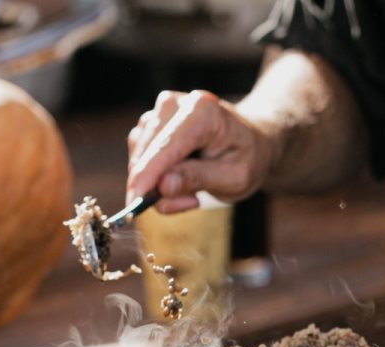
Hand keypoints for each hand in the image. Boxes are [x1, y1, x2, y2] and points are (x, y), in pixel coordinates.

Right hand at [126, 89, 274, 213]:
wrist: (250, 144)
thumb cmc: (247, 159)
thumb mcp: (235, 178)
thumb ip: (198, 179)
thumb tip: (162, 186)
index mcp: (202, 111)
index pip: (167, 144)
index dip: (148, 173)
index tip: (134, 200)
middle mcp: (176, 104)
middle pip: (148, 149)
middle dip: (155, 186)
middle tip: (189, 203)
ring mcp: (160, 112)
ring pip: (140, 155)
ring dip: (157, 184)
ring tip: (192, 193)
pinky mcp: (151, 124)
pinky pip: (140, 156)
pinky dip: (154, 178)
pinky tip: (180, 183)